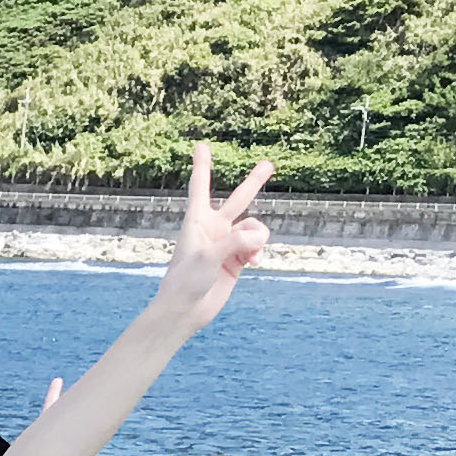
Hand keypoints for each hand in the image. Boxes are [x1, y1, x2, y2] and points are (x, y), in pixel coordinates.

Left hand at [157, 145, 272, 327]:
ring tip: (249, 255)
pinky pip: (258, 245)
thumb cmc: (186, 281)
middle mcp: (214, 228)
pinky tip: (253, 263)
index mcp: (197, 221)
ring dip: (257, 239)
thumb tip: (257, 236)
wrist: (187, 310)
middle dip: (254, 182)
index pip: (200, 187)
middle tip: (269, 163)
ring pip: (255, 228)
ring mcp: (227, 243)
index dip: (202, 165)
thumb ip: (234, 242)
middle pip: (238, 199)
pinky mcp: (238, 258)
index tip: (201, 145)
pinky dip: (259, 251)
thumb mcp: (208, 258)